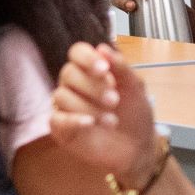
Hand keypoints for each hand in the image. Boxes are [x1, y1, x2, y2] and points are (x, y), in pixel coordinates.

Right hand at [49, 41, 161, 183]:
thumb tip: (102, 48)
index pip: (77, 52)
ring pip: (62, 95)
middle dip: (92, 86)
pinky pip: (56, 119)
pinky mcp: (61, 128)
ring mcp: (65, 106)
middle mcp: (74, 84)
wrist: (138, 147)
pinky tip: (90, 123)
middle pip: (68, 73)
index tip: (105, 70)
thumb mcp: (135, 87)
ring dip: (88, 106)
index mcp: (90, 69)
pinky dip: (72, 119)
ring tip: (112, 120)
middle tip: (115, 101)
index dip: (87, 58)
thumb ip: (120, 67)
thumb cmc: (135, 113)